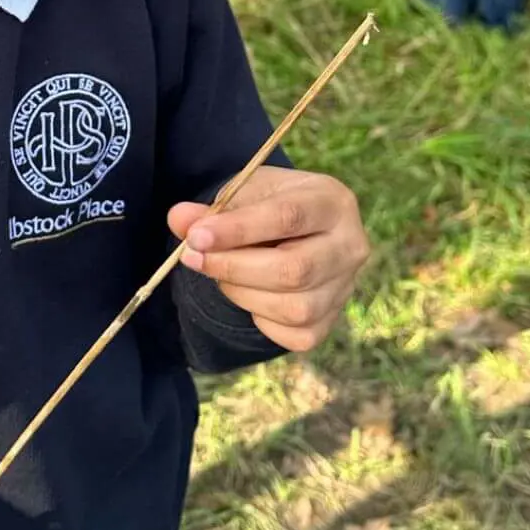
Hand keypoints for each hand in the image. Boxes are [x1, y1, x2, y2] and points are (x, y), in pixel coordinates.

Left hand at [168, 165, 368, 351]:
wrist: (293, 234)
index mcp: (331, 201)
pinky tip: (250, 295)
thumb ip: (212, 209)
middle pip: (294, 269)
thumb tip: (179, 219)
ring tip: (223, 275)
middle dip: (233, 267)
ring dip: (244, 294)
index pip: (288, 217)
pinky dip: (263, 320)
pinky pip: (296, 335)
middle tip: (194, 258)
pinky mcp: (331, 321)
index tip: (196, 238)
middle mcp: (350, 246)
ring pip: (295, 307)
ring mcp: (345, 288)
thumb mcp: (242, 195)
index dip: (238, 230)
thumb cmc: (267, 207)